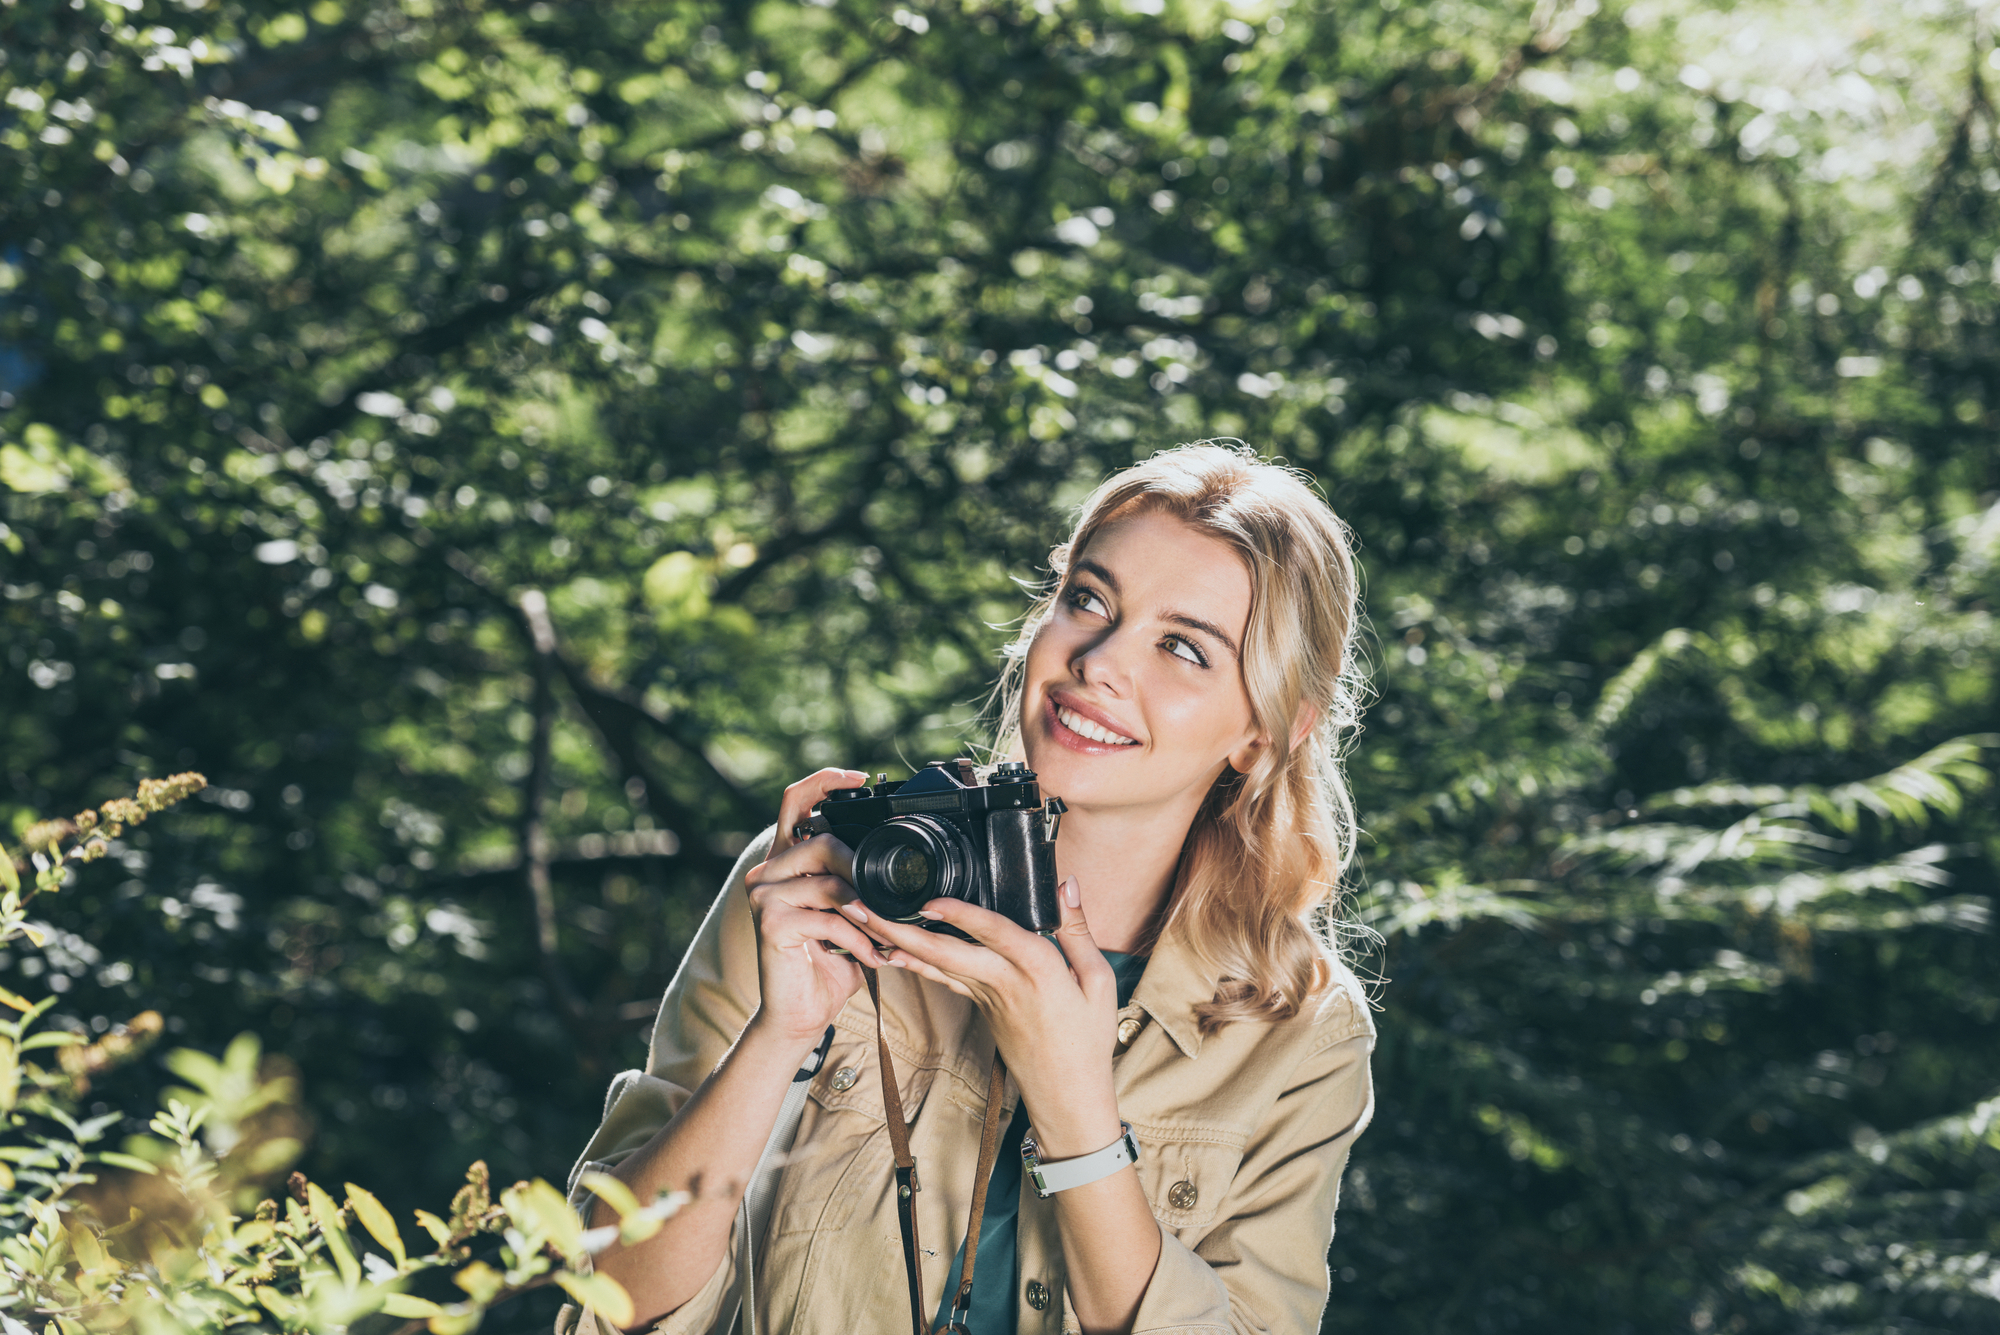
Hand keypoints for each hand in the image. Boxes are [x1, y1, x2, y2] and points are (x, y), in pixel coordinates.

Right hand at [742, 768, 893, 1053]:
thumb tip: (892, 860)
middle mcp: (767, 873)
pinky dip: (859, 939)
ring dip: (866, 912)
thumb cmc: (828, 964)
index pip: (794, 803)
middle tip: (883, 903)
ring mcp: (762, 896)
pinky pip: (829, 916)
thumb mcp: (849, 915)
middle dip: (860, 870)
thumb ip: (856, 882)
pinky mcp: (770, 923)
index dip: (823, 782)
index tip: (858, 778)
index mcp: (785, 864)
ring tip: (882, 935)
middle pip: (821, 841)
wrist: (801, 1015)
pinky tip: (871, 957)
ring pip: (829, 880)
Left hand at [839, 877, 1123, 1157]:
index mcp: (1039, 970)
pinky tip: (890, 950)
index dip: (961, 916)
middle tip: (862, 908)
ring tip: (863, 919)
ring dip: (897, 940)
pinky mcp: (979, 1007)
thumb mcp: (1099, 982)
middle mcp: (1004, 983)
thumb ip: (1078, 930)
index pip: (995, 934)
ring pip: (935, 964)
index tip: (930, 899)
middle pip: (945, 951)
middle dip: (899, 928)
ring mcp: (986, 998)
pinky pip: (942, 979)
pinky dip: (914, 962)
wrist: (1068, 1097)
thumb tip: (1065, 884)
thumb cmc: (1087, 1040)